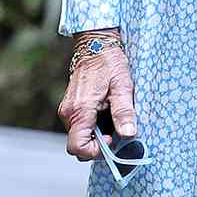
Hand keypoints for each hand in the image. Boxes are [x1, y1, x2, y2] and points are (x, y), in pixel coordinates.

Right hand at [58, 46, 138, 160]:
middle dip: (98, 146)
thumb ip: (124, 112)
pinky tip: (107, 114)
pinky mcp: (71, 108)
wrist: (96, 45)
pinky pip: (81, 126)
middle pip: (78, 145)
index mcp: (79, 111)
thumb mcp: (122, 87)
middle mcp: (68, 113)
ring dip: (97, 136)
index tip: (112, 139)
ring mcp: (68, 111)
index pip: (77, 147)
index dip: (95, 151)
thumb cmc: (109, 63)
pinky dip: (94, 127)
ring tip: (114, 119)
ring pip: (80, 136)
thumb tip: (128, 134)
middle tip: (116, 131)